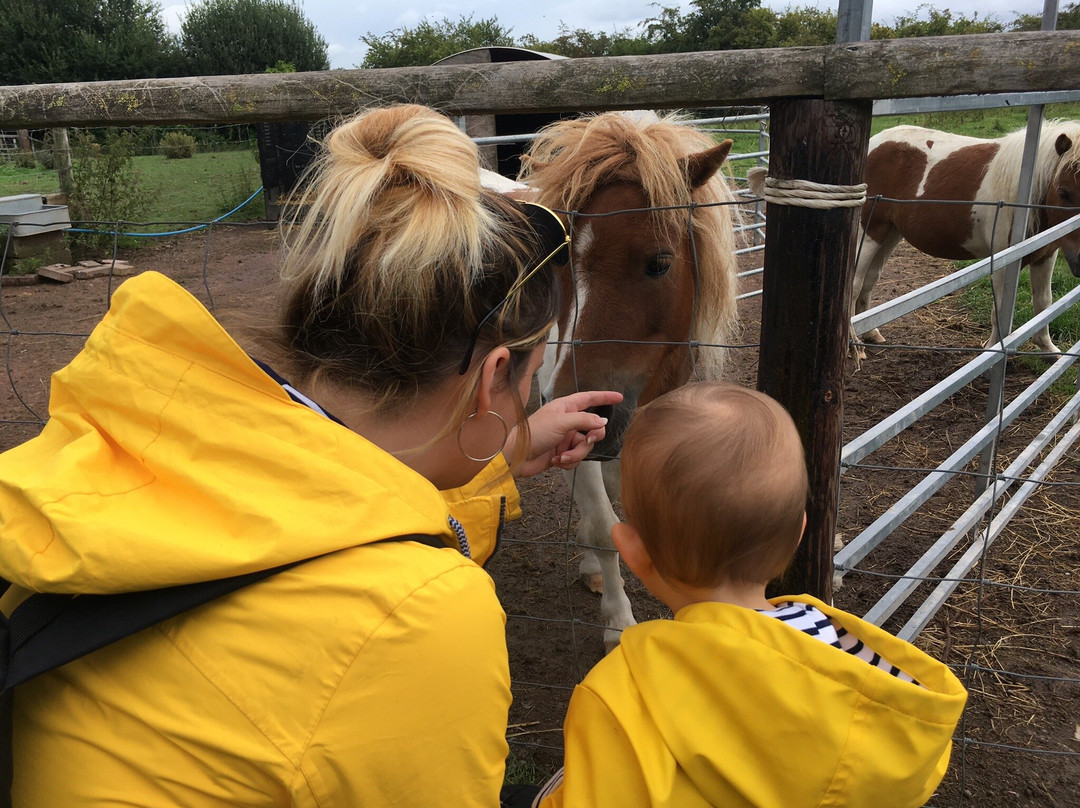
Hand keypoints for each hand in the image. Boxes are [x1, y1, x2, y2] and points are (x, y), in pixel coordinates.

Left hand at [506, 390, 623, 477]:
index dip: (604, 397)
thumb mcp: (561, 423)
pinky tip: (556, 462)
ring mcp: (564, 438)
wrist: (516, 456)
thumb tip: (603, 422)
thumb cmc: (534, 433)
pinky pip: (575, 457)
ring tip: (561, 457)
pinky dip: (569, 461)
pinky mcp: (561, 453)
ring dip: (576, 454)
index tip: (619, 397)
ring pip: (584, 446)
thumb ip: (584, 420)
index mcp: (565, 407)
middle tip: (588, 440)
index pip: (588, 398)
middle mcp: (567, 421)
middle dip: (591, 437)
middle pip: (592, 428)